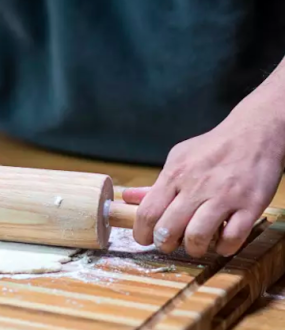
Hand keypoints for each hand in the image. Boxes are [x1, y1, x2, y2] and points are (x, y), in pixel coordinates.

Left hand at [123, 107, 284, 257]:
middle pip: (168, 229)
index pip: (147, 212)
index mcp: (175, 175)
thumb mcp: (179, 158)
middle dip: (164, 244)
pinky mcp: (250, 205)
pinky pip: (232, 238)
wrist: (255, 134)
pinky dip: (224, 247)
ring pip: (197, 236)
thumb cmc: (212, 149)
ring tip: (195, 244)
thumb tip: (128, 198)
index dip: (141, 233)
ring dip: (193, 248)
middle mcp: (196, 186)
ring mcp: (224, 197)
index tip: (144, 239)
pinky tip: (221, 242)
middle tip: (169, 243)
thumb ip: (156, 183)